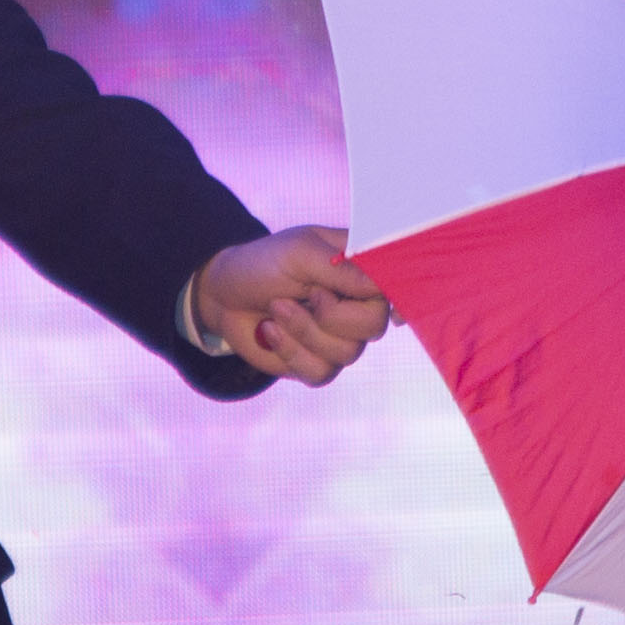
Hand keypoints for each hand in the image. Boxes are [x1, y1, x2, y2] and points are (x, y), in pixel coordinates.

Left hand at [196, 226, 391, 385]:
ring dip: (303, 331)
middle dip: (333, 316)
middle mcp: (357, 304)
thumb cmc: (263, 263)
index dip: (401, 299)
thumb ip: (341, 269)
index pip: (396, 287)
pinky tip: (271, 332)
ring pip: (346, 353)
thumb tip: (380, 287)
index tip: (388, 307)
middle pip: (375, 327)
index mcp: (360, 270)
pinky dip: (290, 352)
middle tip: (308, 296)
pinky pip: (321, 373)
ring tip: (276, 308)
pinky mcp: (317, 362)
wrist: (223, 295)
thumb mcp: (299, 252)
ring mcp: (339, 336)